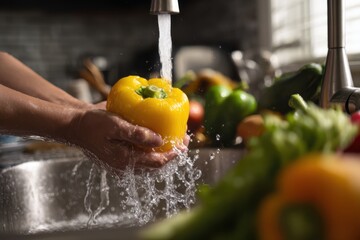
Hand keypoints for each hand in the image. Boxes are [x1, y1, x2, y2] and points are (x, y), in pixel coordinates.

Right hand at [69, 109, 187, 169]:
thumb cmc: (92, 124)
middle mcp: (126, 165)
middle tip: (184, 139)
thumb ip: (138, 134)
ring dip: (164, 150)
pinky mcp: (122, 153)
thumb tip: (160, 140)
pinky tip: (159, 136)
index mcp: (124, 161)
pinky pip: (142, 154)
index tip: (184, 144)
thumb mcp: (116, 126)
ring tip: (175, 137)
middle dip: (172, 153)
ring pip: (150, 160)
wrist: (75, 124)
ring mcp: (123, 160)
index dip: (173, 154)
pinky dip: (153, 147)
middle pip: (156, 164)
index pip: (156, 163)